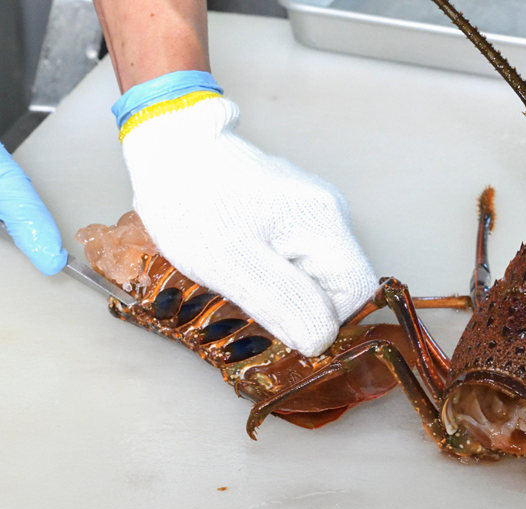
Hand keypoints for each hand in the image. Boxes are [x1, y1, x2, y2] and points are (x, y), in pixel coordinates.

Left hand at [116, 75, 376, 356]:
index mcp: (325, 224)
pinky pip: (295, 254)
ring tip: (238, 270)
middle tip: (249, 293)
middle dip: (297, 302)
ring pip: (314, 271)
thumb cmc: (193, 205)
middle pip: (336, 283)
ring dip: (281, 287)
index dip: (323, 318)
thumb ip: (285, 303)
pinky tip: (238, 255)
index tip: (276, 318)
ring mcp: (311, 206)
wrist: (167, 150)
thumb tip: (321, 340)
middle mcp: (330, 212)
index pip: (358, 293)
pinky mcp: (290, 207)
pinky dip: (271, 267)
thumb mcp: (235, 266)